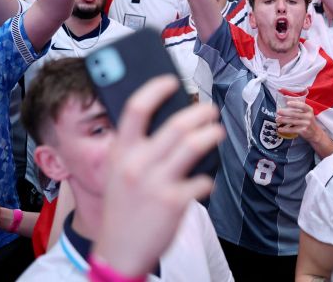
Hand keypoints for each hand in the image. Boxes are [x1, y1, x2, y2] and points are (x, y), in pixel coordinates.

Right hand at [92, 76, 223, 278]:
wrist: (119, 251)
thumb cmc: (121, 208)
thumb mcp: (116, 171)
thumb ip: (133, 146)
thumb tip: (163, 119)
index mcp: (120, 152)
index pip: (136, 108)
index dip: (156, 88)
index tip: (172, 81)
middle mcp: (137, 164)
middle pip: (176, 124)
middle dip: (200, 112)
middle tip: (210, 111)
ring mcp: (156, 183)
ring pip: (195, 145)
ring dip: (212, 135)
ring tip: (217, 132)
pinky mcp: (175, 202)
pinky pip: (203, 180)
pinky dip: (208, 178)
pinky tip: (206, 179)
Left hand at [276, 99, 320, 141]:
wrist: (315, 133)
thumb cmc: (308, 121)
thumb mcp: (307, 113)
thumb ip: (299, 108)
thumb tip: (287, 99)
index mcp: (309, 110)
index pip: (302, 106)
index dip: (295, 104)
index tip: (287, 103)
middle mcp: (308, 116)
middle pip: (295, 114)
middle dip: (285, 113)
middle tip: (278, 112)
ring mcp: (306, 124)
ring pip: (292, 121)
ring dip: (283, 120)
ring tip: (277, 120)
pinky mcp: (303, 131)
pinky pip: (292, 129)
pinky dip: (285, 129)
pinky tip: (280, 129)